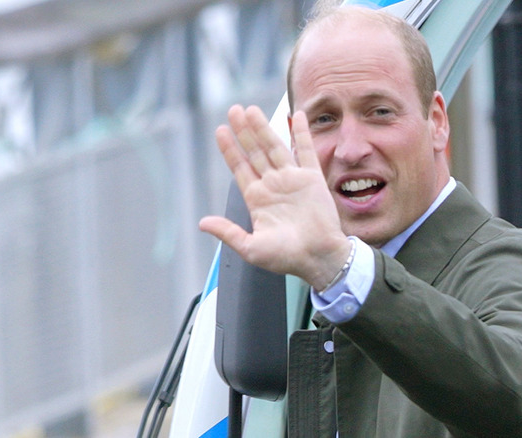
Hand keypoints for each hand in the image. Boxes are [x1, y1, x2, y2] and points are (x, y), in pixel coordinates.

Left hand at [199, 105, 351, 289]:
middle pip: (254, 152)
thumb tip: (202, 223)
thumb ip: (228, 233)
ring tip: (252, 110)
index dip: (230, 149)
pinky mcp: (312, 179)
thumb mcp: (251, 248)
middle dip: (244, 131)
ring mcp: (292, 180)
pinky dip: (301, 133)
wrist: (319, 258)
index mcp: (257, 199)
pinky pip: (306, 151)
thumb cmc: (287, 257)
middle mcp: (273, 185)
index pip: (240, 168)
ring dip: (263, 128)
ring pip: (275, 147)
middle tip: (234, 110)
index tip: (220, 131)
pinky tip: (295, 116)